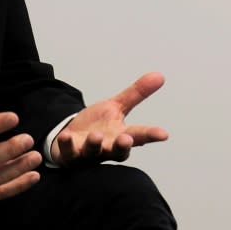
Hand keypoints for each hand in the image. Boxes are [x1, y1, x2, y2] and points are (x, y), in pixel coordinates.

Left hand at [50, 71, 169, 166]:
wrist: (71, 139)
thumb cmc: (98, 126)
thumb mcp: (116, 107)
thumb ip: (136, 94)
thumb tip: (160, 75)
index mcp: (120, 136)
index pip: (139, 136)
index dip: (151, 135)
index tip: (163, 134)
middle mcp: (106, 148)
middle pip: (117, 151)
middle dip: (122, 146)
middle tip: (126, 138)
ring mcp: (88, 152)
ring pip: (93, 152)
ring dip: (95, 144)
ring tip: (97, 136)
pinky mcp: (70, 154)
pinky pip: (68, 151)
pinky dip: (67, 144)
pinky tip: (67, 136)